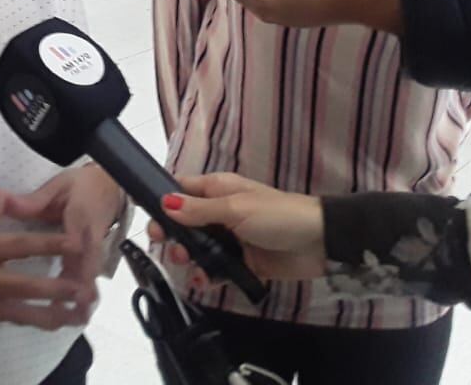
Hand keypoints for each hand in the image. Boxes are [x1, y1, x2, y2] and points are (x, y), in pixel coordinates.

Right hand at [0, 190, 90, 330]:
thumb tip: (5, 196)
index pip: (22, 247)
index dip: (51, 244)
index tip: (75, 241)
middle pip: (31, 287)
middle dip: (60, 289)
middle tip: (86, 289)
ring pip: (25, 313)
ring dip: (53, 315)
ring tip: (76, 316)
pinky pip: (12, 319)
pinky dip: (32, 320)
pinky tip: (45, 321)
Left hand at [6, 165, 123, 309]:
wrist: (110, 186)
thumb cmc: (80, 186)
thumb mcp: (58, 185)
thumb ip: (35, 199)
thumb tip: (6, 201)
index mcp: (79, 214)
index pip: (75, 236)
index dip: (72, 252)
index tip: (66, 271)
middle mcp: (90, 234)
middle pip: (89, 262)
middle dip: (84, 285)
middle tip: (77, 308)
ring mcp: (96, 247)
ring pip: (92, 273)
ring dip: (86, 295)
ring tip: (77, 318)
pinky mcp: (95, 255)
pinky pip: (91, 275)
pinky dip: (86, 294)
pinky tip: (77, 313)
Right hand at [147, 174, 324, 281]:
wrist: (319, 244)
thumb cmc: (278, 215)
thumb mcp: (236, 209)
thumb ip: (199, 210)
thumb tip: (165, 202)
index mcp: (218, 190)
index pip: (181, 190)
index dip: (162, 203)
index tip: (150, 221)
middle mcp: (220, 212)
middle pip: (184, 223)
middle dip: (172, 236)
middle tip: (169, 248)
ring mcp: (230, 238)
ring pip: (197, 248)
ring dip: (188, 257)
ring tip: (189, 264)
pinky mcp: (240, 262)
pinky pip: (215, 269)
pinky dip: (206, 275)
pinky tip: (204, 280)